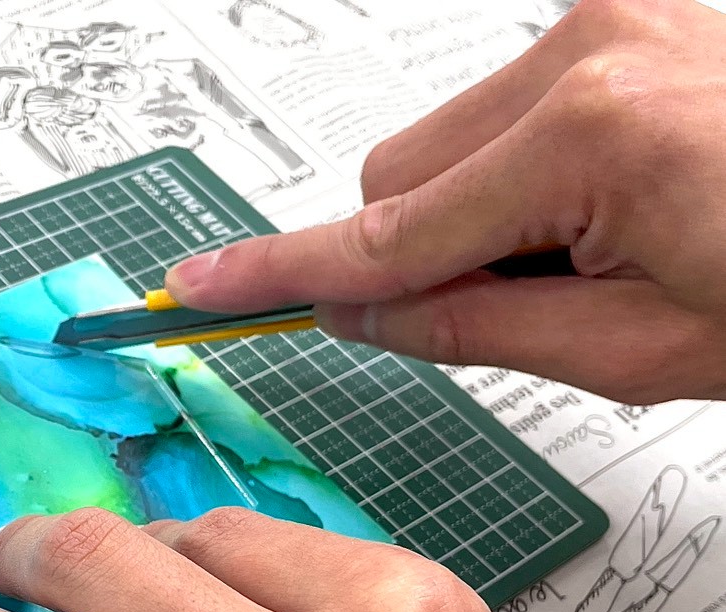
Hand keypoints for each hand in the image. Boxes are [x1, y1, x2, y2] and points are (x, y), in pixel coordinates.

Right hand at [165, 0, 725, 403]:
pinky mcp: (625, 13)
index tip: (198, 286)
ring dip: (473, 214)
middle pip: (398, 177)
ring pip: (441, 142)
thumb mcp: (640, 351)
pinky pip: (503, 105)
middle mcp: (589, 48)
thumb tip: (362, 312)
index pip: (385, 233)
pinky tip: (608, 201)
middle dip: (423, 255)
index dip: (282, 273)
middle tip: (524, 303)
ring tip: (594, 248)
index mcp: (593, 135)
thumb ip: (472, 328)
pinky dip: (518, 171)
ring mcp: (610, 18)